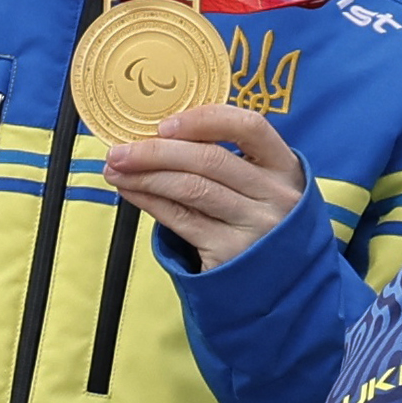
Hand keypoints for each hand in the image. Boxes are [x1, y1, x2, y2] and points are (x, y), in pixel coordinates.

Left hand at [96, 101, 306, 270]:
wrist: (281, 281)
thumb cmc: (259, 220)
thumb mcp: (261, 186)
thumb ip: (227, 159)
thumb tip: (159, 138)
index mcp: (285, 167)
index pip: (249, 127)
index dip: (204, 120)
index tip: (165, 125)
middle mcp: (275, 195)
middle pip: (209, 160)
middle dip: (155, 151)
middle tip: (120, 150)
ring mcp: (254, 227)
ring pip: (190, 189)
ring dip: (145, 176)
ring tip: (116, 170)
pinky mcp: (228, 253)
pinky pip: (180, 220)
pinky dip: (150, 202)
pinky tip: (131, 192)